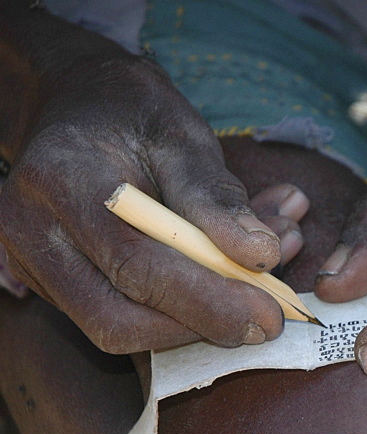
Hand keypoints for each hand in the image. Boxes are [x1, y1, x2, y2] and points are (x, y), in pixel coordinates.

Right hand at [0, 10, 303, 352]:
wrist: (75, 105)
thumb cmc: (131, 113)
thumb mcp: (181, 136)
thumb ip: (218, 197)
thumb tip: (263, 255)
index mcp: (62, 180)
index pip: (136, 263)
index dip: (208, 300)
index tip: (269, 316)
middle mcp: (31, 231)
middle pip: (118, 317)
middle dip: (201, 326)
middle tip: (267, 319)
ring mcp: (30, 263)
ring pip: (117, 328)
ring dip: (196, 323)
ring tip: (256, 287)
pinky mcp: (49, 283)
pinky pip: (118, 315)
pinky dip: (180, 311)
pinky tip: (223, 281)